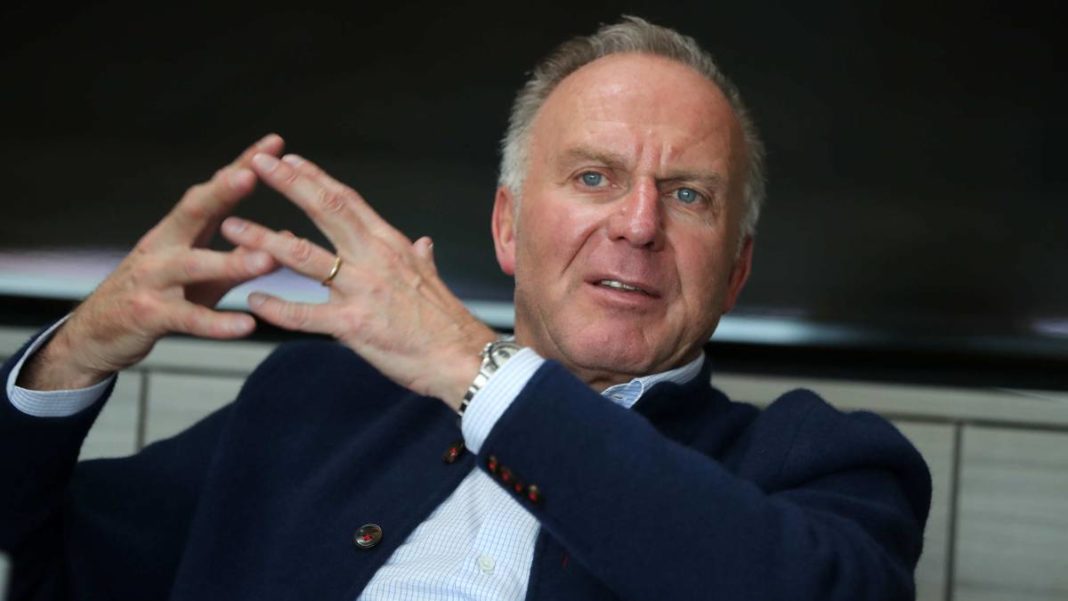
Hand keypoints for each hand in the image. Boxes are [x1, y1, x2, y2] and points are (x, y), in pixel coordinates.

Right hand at [18, 135, 285, 389]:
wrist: (96, 335)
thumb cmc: (156, 299)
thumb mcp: (200, 277)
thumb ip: (239, 259)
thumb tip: (284, 238)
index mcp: (177, 232)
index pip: (211, 192)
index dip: (240, 166)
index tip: (273, 143)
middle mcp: (163, 247)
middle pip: (192, 212)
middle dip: (221, 191)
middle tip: (251, 174)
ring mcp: (153, 280)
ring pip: (193, 265)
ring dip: (231, 261)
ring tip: (268, 259)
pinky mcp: (150, 316)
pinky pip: (189, 319)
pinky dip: (218, 323)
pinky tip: (247, 325)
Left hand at [220, 152, 496, 407]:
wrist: (462, 358)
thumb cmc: (446, 323)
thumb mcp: (432, 279)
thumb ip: (421, 258)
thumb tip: (424, 243)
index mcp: (390, 245)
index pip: (348, 200)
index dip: (315, 177)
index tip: (288, 159)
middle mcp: (375, 259)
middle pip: (326, 210)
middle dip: (288, 185)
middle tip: (255, 165)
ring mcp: (363, 290)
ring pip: (305, 257)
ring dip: (264, 240)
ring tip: (232, 228)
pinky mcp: (354, 324)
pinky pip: (305, 314)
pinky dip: (277, 307)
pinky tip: (253, 299)